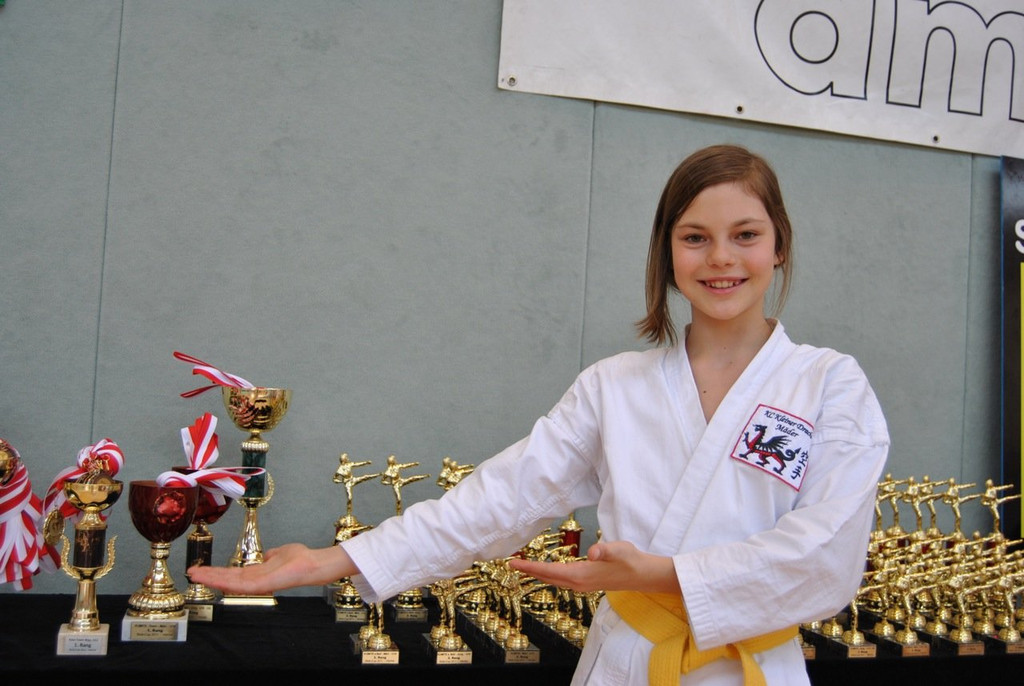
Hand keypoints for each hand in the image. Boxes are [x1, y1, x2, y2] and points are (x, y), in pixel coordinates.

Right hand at [187, 543, 356, 594]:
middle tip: (191, 573)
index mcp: (258, 572)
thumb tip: (266, 556)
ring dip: (213, 578)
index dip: (217, 572)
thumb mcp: (280, 554)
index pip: (233, 574)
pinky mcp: (264, 583)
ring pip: (231, 583)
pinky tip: (215, 580)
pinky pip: (243, 585)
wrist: (313, 564)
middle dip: (209, 576)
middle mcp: (256, 580)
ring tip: (196, 574)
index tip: (202, 568)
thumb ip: (270, 557)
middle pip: (228, 579)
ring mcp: (259, 583)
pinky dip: (228, 582)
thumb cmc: (300, 559)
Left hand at [507, 540, 679, 593]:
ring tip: (524, 567)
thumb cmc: (631, 560)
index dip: (530, 567)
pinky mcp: (587, 583)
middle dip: (529, 571)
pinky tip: (547, 571)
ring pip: (554, 580)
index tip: (514, 563)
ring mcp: (582, 585)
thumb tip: (594, 553)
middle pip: (548, 577)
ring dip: (538, 573)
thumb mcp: (619, 549)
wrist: (643, 575)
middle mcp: (578, 583)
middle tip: (511, 564)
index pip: (549, 571)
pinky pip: (562, 580)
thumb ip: (606, 550)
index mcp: (581, 575)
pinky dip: (550, 575)